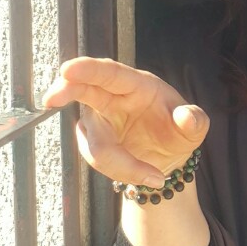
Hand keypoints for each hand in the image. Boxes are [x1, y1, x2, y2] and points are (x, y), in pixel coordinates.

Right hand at [42, 57, 208, 186]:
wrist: (169, 159)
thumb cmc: (178, 132)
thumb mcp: (194, 128)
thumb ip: (194, 120)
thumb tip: (188, 117)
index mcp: (137, 85)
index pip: (110, 73)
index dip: (88, 70)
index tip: (67, 69)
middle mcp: (112, 99)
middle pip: (82, 91)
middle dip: (66, 92)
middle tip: (51, 98)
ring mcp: (99, 121)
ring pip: (93, 141)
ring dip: (119, 162)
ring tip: (154, 176)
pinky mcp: (93, 142)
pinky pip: (96, 157)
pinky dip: (120, 170)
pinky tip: (144, 175)